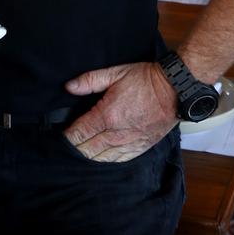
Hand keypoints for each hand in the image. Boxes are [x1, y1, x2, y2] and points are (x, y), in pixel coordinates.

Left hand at [63, 62, 178, 162]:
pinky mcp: (141, 147)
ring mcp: (130, 142)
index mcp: (107, 115)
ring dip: (88, 158)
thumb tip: (69, 87)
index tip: (59, 137)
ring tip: (78, 156)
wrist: (174, 90)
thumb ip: (90, 80)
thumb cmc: (145, 80)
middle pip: (88, 149)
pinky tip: (100, 160)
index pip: (80, 132)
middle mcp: (117, 133)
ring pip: (102, 158)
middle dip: (74, 149)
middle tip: (65, 148)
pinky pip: (119, 160)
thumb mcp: (115, 73)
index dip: (67, 137)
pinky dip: (106, 161)